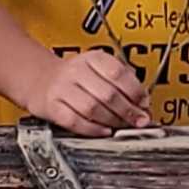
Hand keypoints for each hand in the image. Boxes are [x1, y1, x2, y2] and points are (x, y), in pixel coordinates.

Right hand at [30, 48, 149, 134]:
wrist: (43, 80)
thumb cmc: (79, 78)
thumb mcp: (101, 70)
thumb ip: (124, 83)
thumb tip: (143, 104)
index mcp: (93, 58)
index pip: (117, 73)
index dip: (135, 91)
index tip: (144, 103)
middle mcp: (76, 71)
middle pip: (107, 94)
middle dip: (128, 111)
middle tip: (138, 120)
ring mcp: (62, 88)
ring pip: (92, 108)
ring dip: (112, 121)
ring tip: (122, 126)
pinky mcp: (53, 106)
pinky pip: (74, 121)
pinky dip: (92, 129)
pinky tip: (104, 130)